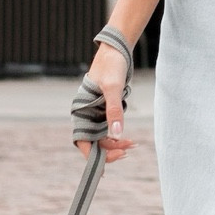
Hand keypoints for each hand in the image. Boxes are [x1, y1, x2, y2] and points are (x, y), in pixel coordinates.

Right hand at [75, 43, 133, 161]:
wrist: (116, 50)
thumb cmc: (110, 66)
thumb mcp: (113, 88)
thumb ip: (114, 111)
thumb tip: (117, 135)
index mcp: (82, 111)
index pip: (83, 142)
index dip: (94, 156)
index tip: (108, 164)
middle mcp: (86, 114)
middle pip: (94, 142)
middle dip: (110, 150)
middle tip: (128, 150)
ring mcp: (96, 113)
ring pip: (103, 137)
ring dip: (116, 144)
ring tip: (132, 145)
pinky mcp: (105, 109)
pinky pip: (109, 129)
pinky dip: (118, 136)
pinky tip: (129, 139)